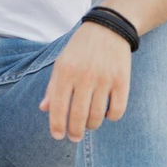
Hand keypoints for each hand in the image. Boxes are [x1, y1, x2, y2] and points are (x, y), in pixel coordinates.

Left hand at [40, 22, 130, 141]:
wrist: (108, 28)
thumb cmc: (80, 48)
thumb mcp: (61, 62)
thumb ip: (52, 86)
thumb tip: (44, 109)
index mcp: (65, 71)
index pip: (58, 106)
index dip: (57, 125)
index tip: (58, 136)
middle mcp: (84, 76)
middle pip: (78, 115)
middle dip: (75, 132)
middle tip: (74, 137)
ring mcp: (104, 79)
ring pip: (97, 115)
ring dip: (91, 125)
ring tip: (88, 124)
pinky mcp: (122, 80)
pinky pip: (117, 110)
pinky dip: (111, 117)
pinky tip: (106, 114)